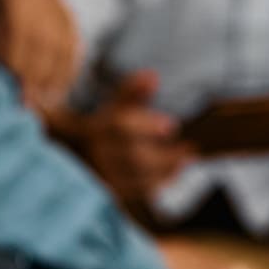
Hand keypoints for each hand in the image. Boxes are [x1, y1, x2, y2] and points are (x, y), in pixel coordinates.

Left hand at [0, 0, 80, 112]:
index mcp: (19, 0)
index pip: (21, 38)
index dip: (18, 67)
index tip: (13, 90)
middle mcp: (45, 5)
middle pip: (44, 48)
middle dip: (36, 79)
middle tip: (27, 105)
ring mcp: (61, 12)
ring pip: (62, 51)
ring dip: (54, 80)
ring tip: (44, 104)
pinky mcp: (71, 20)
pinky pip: (74, 49)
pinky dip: (68, 71)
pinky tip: (59, 91)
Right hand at [76, 70, 194, 203]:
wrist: (79, 157)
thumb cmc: (103, 128)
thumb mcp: (113, 108)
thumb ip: (132, 93)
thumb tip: (152, 76)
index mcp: (95, 128)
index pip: (120, 127)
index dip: (146, 125)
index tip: (172, 125)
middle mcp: (97, 154)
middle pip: (134, 157)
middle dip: (165, 155)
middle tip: (189, 149)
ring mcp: (103, 176)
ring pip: (138, 178)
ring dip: (168, 170)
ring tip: (187, 159)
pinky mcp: (111, 193)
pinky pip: (138, 192)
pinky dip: (160, 182)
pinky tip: (175, 172)